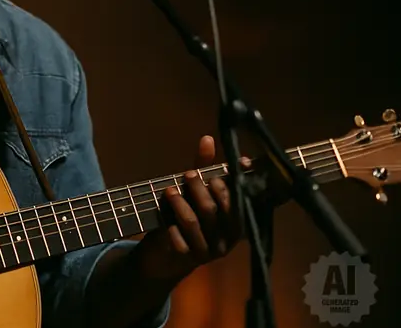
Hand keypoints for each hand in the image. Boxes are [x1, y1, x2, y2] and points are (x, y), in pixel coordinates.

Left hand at [132, 135, 245, 284]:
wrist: (165, 255)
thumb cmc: (186, 217)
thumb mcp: (195, 192)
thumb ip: (203, 168)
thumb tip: (207, 139)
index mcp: (235, 222)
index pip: (236, 203)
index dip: (227, 185)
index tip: (215, 171)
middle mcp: (226, 240)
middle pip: (214, 211)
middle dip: (200, 190)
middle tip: (188, 174)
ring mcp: (207, 252)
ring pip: (195, 224)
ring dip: (181, 204)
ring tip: (169, 190)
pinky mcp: (187, 260)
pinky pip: (178, 241)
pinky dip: (170, 226)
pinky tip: (164, 217)